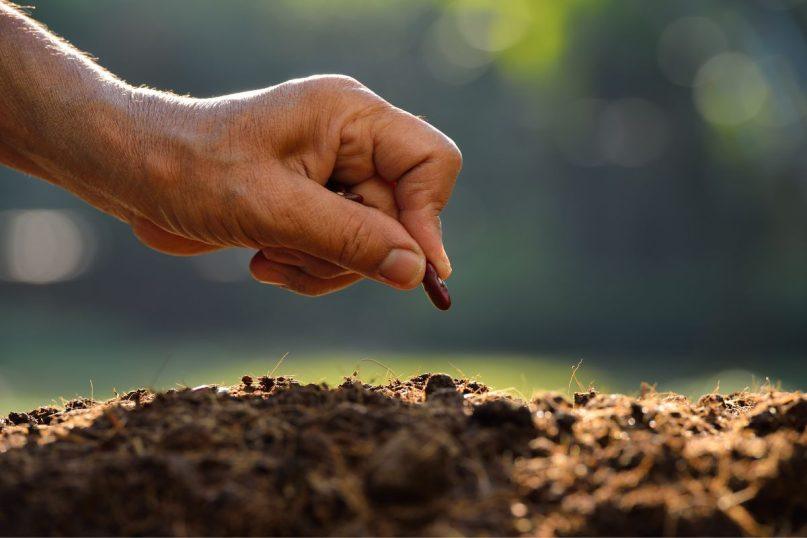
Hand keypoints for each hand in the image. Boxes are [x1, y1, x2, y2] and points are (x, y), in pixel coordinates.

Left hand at [128, 76, 460, 295]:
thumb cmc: (193, 172)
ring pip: (372, 243)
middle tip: (294, 251)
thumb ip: (351, 240)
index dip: (427, 217)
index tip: (409, 269)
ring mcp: (335, 172)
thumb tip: (417, 272)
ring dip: (321, 264)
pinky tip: (263, 258)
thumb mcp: (275, 211)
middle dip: (349, 251)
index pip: (432, 161)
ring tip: (268, 254)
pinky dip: (307, 267)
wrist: (134, 171)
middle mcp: (352, 139)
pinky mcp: (316, 201)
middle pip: (401, 215)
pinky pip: (341, 251)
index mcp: (351, 116)